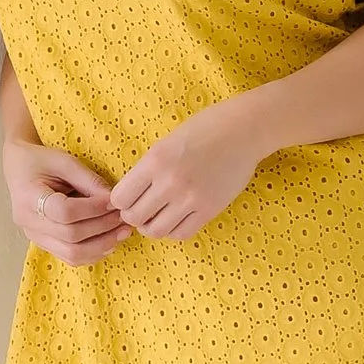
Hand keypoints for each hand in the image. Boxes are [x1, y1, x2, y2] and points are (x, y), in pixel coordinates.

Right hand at [4, 143, 127, 265]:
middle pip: (70, 237)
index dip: (93, 209)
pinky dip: (93, 253)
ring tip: (122, 232)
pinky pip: (70, 257)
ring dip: (102, 245)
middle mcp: (28, 222)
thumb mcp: (64, 162)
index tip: (113, 201)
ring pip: (72, 254)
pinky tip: (109, 241)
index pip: (64, 212)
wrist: (19, 168)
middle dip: (102, 228)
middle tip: (124, 217)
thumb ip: (89, 180)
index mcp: (28, 197)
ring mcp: (34, 237)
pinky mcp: (44, 244)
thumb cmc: (41, 161)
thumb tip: (115, 199)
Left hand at [109, 98, 269, 243]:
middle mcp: (170, 183)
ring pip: (156, 231)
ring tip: (157, 216)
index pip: (120, 198)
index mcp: (155, 161)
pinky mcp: (209, 210)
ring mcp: (191, 199)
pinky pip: (181, 233)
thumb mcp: (165, 143)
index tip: (127, 197)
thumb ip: (147, 169)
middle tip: (141, 208)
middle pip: (134, 217)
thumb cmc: (203, 129)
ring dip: (151, 226)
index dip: (120, 201)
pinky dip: (173, 231)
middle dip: (133, 216)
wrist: (243, 131)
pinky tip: (175, 218)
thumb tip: (129, 195)